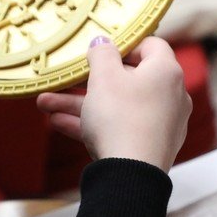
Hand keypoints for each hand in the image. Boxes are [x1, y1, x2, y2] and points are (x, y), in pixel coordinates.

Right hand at [36, 37, 192, 171]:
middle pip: (126, 80)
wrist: (132, 175)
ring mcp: (161, 123)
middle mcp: (170, 96)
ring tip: (46, 105)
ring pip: (116, 106)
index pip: (150, 46)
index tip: (101, 50)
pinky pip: (119, 127)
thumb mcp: (104, 77)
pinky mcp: (150, 146)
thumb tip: (102, 42)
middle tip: (65, 80)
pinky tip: (58, 123)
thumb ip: (102, 53)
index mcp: (166, 72)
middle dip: (88, 81)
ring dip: (80, 104)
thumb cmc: (121, 118)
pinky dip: (92, 124)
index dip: (124, 45)